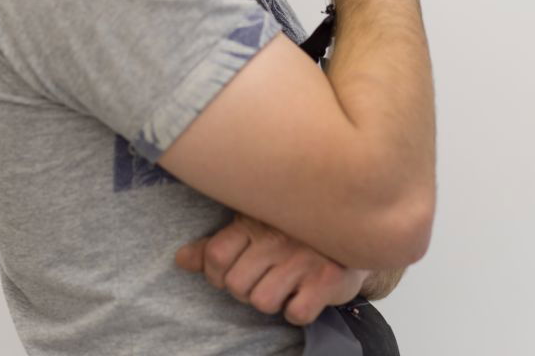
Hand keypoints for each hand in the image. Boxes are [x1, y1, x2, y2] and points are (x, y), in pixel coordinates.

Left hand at [174, 212, 368, 325]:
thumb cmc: (295, 229)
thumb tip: (180, 260)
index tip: (228, 272)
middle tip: (264, 276)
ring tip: (286, 282)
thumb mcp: (254, 226)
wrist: (354, 225)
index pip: (215, 255)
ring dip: (272, 300)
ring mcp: (301, 258)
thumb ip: (219, 244)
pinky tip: (305, 291)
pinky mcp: (326, 279)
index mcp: (255, 220)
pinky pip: (295, 313)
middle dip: (245, 290)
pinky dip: (298, 310)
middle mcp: (277, 237)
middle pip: (235, 285)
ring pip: (261, 302)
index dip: (214, 273)